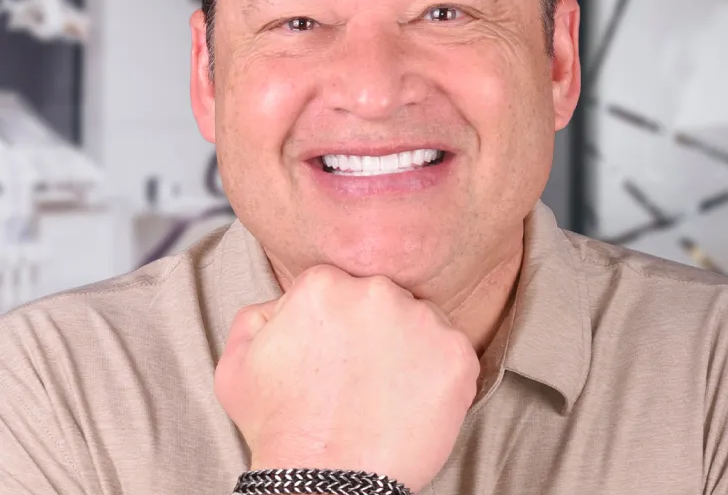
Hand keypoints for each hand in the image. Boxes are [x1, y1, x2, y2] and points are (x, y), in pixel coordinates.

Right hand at [215, 264, 479, 493]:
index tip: (333, 355)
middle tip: (358, 376)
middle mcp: (375, 291)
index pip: (339, 286)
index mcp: (324, 284)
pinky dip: (439, 374)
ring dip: (407, 347)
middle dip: (372, 329)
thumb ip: (258, 314)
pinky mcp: (456, 354)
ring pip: (419, 321)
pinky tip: (412, 402)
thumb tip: (283, 302)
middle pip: (381, 297)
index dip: (334, 323)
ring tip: (384, 392)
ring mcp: (421, 321)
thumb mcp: (239, 363)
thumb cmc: (280, 427)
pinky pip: (452, 352)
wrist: (325, 484)